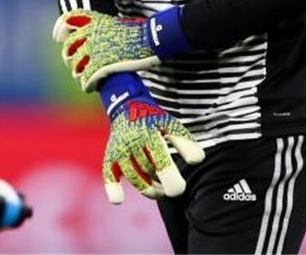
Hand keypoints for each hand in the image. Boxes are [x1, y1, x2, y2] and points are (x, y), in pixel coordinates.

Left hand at [53, 10, 158, 90]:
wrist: (151, 39)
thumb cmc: (138, 33)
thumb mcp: (114, 23)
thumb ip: (100, 28)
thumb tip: (94, 37)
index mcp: (94, 22)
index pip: (68, 20)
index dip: (60, 29)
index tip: (57, 37)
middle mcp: (90, 34)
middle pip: (69, 47)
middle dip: (70, 58)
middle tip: (76, 66)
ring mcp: (94, 50)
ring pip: (76, 65)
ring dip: (78, 74)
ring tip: (83, 79)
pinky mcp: (101, 65)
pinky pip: (87, 78)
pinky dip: (86, 84)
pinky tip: (89, 88)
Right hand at [99, 72, 203, 201]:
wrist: (127, 106)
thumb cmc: (155, 121)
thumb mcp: (171, 126)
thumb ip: (185, 143)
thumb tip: (197, 161)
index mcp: (149, 133)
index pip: (160, 159)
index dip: (170, 177)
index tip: (180, 189)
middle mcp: (132, 141)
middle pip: (148, 171)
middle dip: (163, 184)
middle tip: (175, 190)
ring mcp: (119, 150)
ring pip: (134, 177)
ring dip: (149, 189)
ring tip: (161, 191)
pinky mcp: (110, 157)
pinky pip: (109, 175)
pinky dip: (112, 188)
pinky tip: (119, 200)